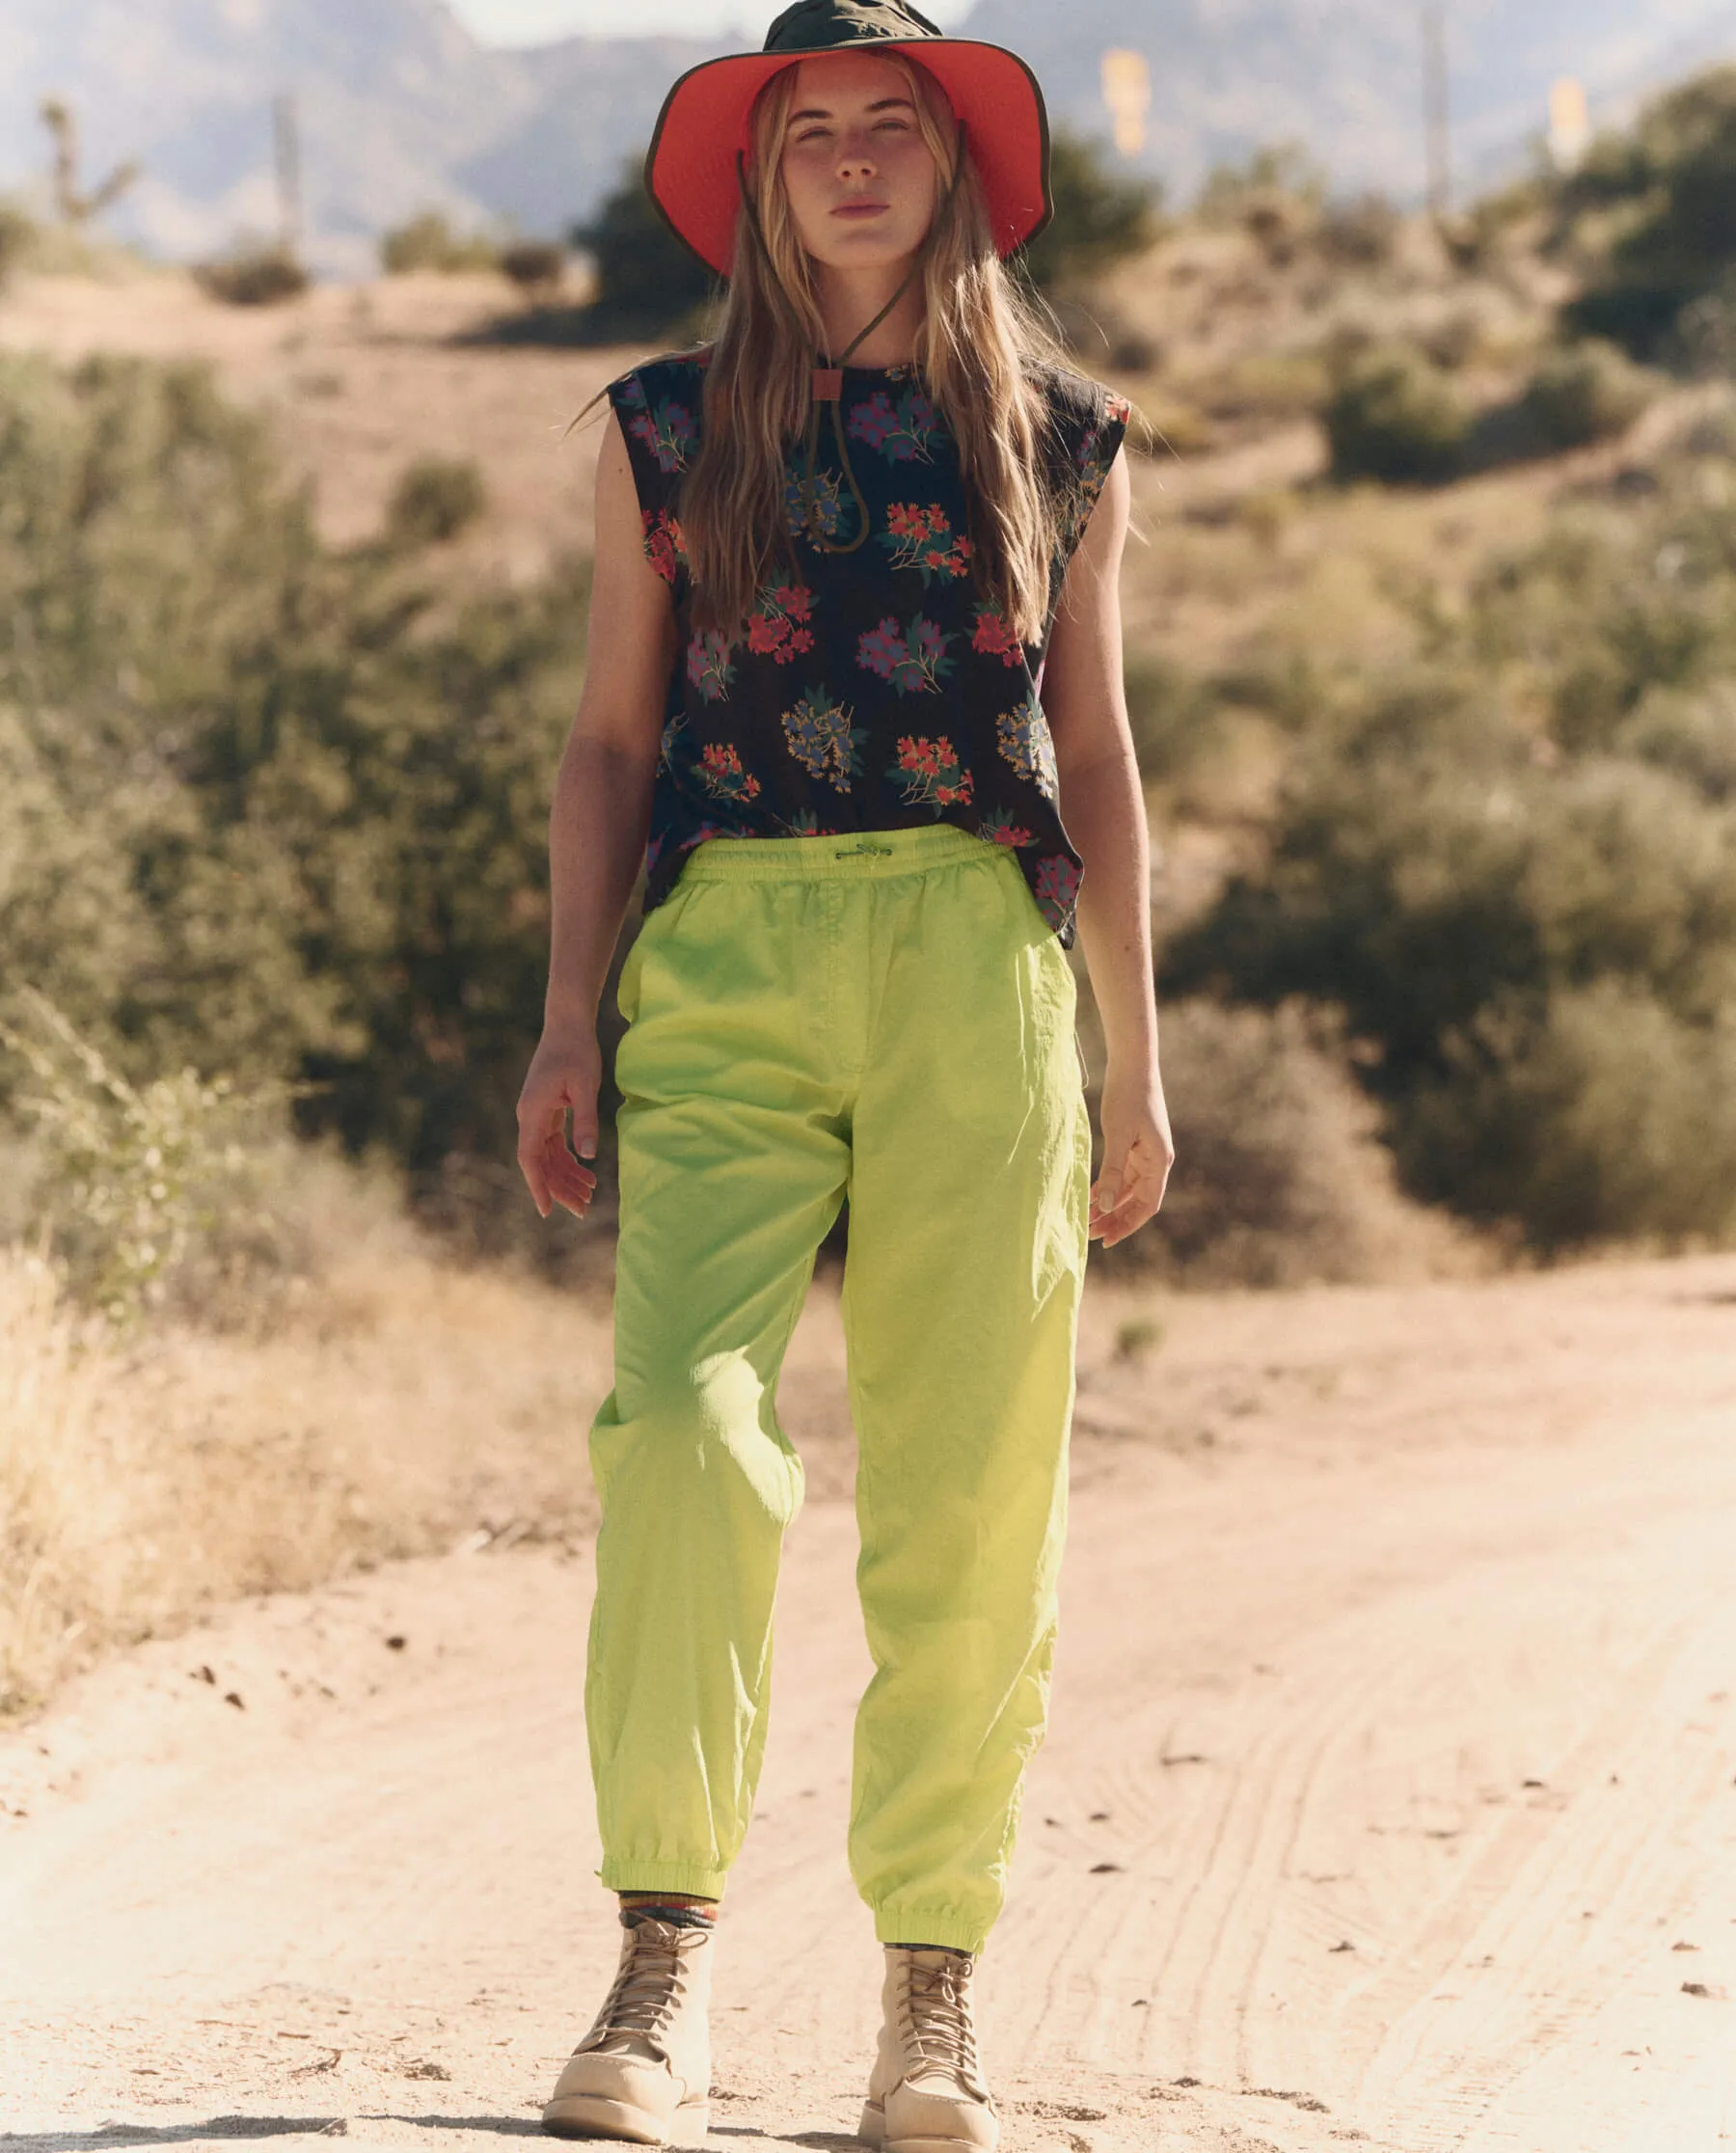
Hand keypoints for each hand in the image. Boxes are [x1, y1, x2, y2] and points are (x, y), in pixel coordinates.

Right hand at [516, 1022, 602, 1219]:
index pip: (530, 1159)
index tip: (548, 1211)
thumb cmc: (577, 1051)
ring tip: (590, 1194)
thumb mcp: (586, 1086)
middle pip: (540, 1162)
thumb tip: (588, 1157)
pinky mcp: (547, 1110)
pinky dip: (568, 1158)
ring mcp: (537, 1114)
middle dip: (560, 1187)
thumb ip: (585, 1121)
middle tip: (583, 1209)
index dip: (538, 1186)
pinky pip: (554, 1143)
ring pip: (547, 1155)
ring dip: (566, 1175)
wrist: (567, 1024)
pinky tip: (585, 1171)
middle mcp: (530, 1116)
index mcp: (533, 1113)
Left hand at [1089, 1058, 1174, 1248]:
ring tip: (1086, 1219)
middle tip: (1090, 1234)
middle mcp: (1156, 1161)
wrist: (1133, 1064)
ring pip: (1128, 1189)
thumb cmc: (1128, 1096)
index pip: (1147, 1206)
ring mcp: (1146, 1153)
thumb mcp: (1117, 1136)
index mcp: (1159, 1162)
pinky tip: (1090, 1196)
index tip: (1106, 1241)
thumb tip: (1108, 1206)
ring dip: (1110, 1205)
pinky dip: (1108, 1186)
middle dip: (1115, 1219)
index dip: (1127, 1225)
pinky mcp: (1134, 1144)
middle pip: (1137, 1201)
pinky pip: (1122, 1174)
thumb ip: (1113, 1172)